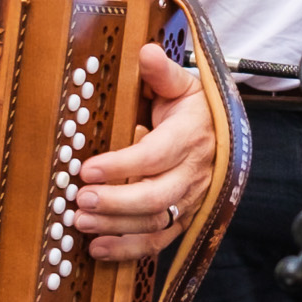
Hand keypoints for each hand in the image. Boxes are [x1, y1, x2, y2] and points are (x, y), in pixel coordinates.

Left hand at [72, 39, 215, 264]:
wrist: (221, 136)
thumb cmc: (194, 109)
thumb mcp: (183, 84)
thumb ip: (162, 72)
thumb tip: (146, 52)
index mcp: (190, 138)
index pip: (154, 155)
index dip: (121, 165)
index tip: (86, 168)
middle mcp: (193, 173)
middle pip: (156, 197)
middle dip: (114, 201)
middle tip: (79, 199)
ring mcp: (189, 200)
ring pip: (155, 222)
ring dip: (115, 227)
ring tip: (80, 221)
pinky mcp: (182, 218)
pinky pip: (158, 241)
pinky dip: (127, 250)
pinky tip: (97, 249)